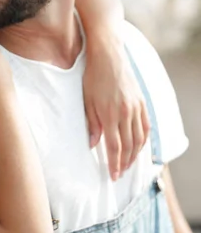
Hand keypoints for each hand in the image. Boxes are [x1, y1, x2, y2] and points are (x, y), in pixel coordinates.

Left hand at [83, 39, 150, 180]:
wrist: (107, 56)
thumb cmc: (92, 77)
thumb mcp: (87, 100)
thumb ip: (92, 124)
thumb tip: (93, 144)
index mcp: (109, 114)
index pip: (114, 146)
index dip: (114, 163)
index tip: (113, 175)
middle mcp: (126, 113)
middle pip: (128, 146)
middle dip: (124, 163)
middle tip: (119, 174)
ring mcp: (136, 107)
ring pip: (139, 138)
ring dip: (134, 154)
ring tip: (128, 164)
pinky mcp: (142, 102)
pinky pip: (146, 126)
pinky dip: (143, 140)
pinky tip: (138, 147)